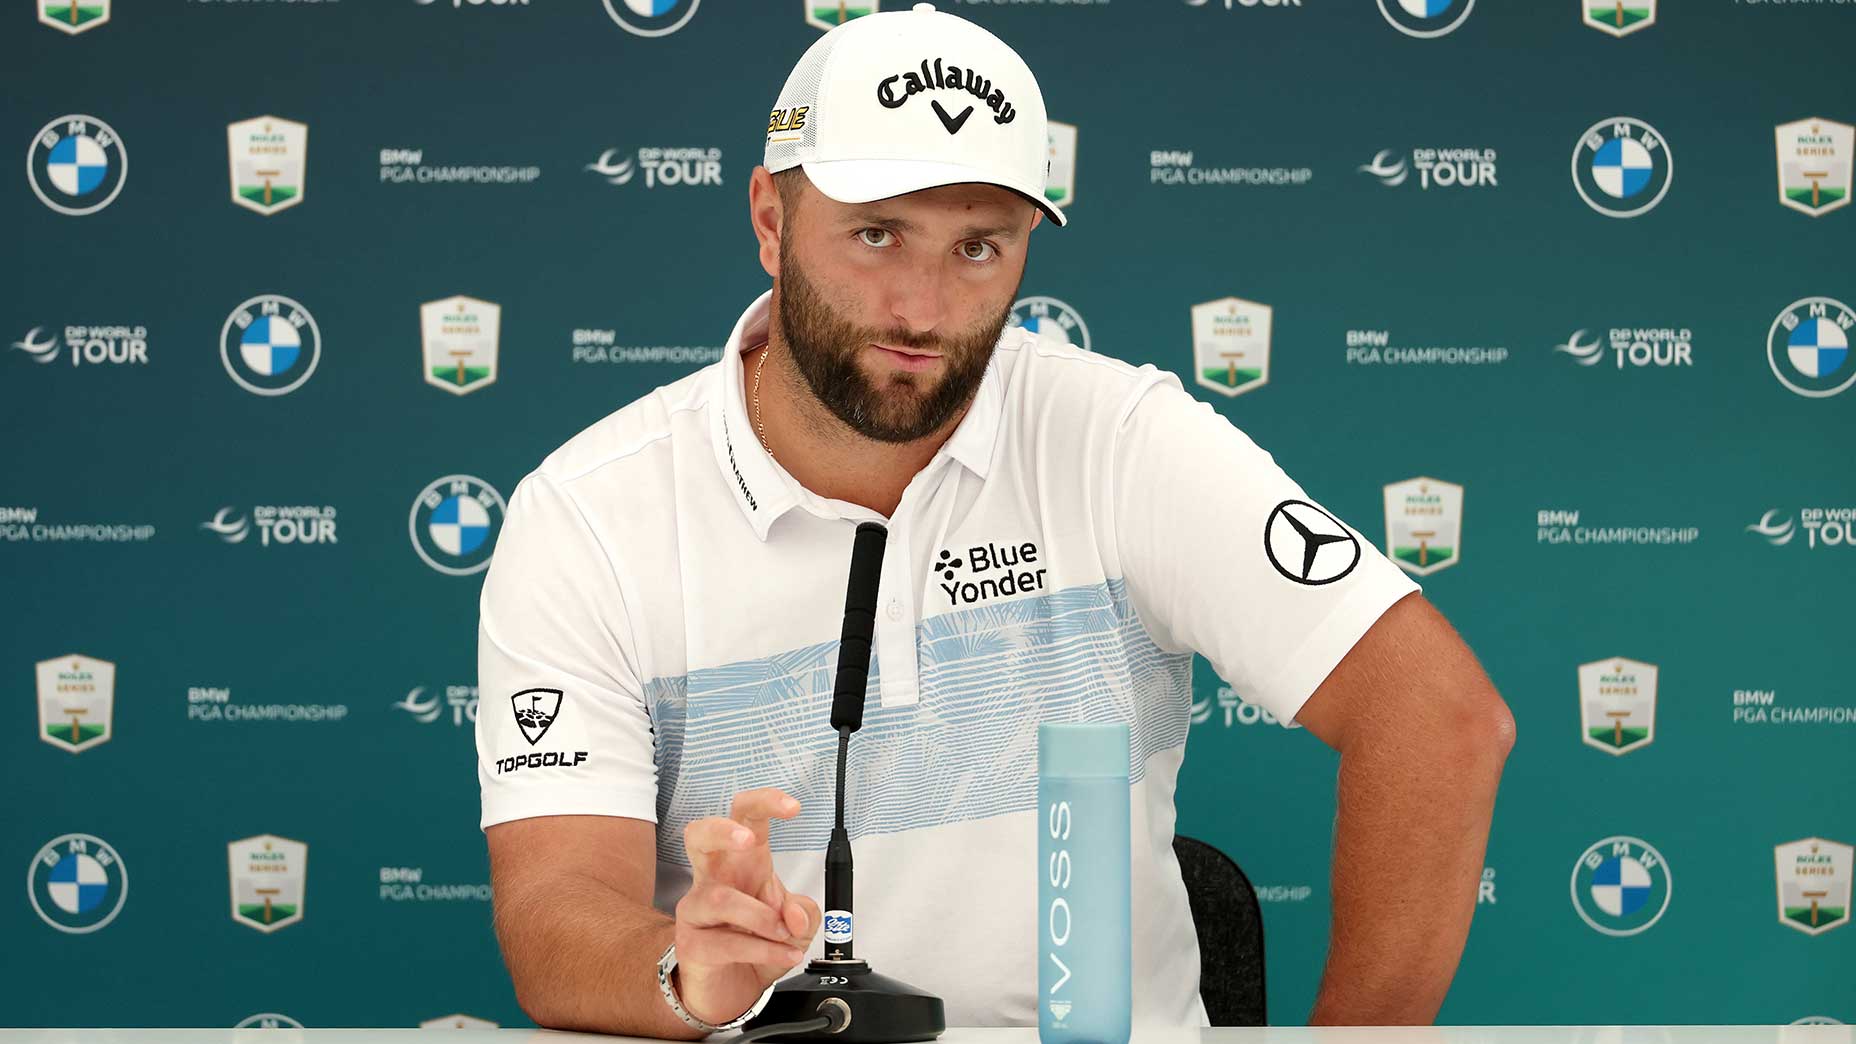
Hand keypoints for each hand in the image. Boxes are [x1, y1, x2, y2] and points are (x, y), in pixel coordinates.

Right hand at [674, 787, 819, 1025]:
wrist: (731, 993)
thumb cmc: (757, 944)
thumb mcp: (796, 925)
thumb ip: (803, 912)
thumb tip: (795, 916)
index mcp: (743, 864)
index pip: (744, 819)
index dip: (765, 804)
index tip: (793, 807)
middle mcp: (713, 879)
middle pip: (699, 835)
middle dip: (723, 831)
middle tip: (748, 842)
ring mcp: (696, 911)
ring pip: (719, 898)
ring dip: (762, 917)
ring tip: (785, 934)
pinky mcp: (691, 945)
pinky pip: (725, 943)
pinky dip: (763, 950)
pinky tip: (784, 955)